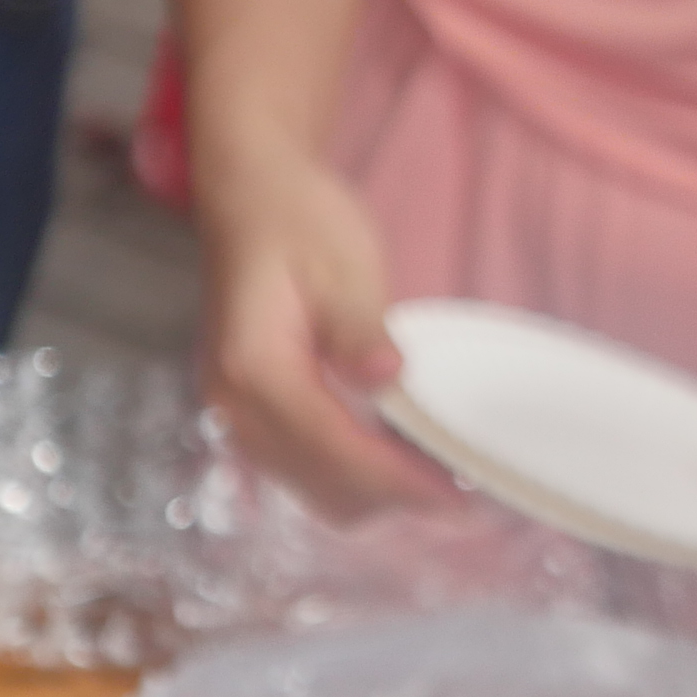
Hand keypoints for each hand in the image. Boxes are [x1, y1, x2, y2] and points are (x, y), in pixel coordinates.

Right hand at [194, 142, 451, 517]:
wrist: (252, 197)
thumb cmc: (298, 221)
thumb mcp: (341, 262)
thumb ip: (360, 328)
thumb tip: (386, 379)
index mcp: (253, 367)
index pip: (332, 448)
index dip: (397, 481)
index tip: (455, 497)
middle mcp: (232, 404)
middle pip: (323, 485)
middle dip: (394, 499)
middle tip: (465, 496)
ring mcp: (235, 414)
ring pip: (313, 490)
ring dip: (376, 496)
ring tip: (440, 481)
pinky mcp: (251, 415)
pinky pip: (305, 472)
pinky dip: (354, 479)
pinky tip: (400, 462)